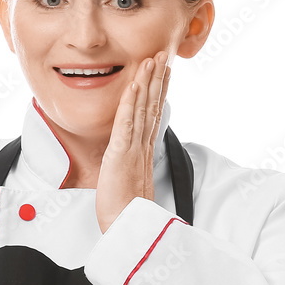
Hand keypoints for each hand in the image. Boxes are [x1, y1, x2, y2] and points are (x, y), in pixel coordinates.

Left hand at [96, 49, 170, 233]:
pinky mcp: (121, 154)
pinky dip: (130, 102)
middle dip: (157, 79)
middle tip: (163, 56)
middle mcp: (142, 146)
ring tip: (152, 60)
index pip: (152, 114)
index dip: (158, 91)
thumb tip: (128, 160)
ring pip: (142, 109)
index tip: (163, 72)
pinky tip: (135, 85)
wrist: (126, 229)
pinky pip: (126, 123)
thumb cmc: (125, 211)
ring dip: (147, 82)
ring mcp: (133, 149)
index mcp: (143, 151)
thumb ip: (130, 166)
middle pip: (152, 106)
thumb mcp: (127, 182)